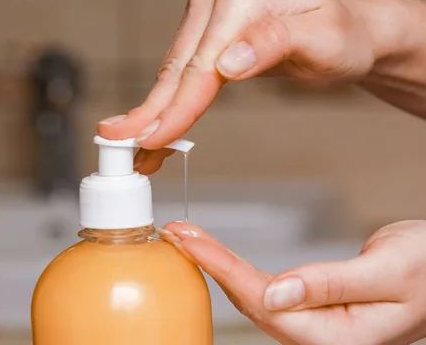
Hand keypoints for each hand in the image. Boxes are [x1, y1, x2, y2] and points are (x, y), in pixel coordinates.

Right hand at [97, 0, 403, 173]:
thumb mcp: (322, 40)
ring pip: (173, 74)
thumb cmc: (342, 35)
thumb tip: (227, 63)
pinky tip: (156, 125)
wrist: (348, 31)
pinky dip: (169, 103)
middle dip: (153, 117)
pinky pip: (182, 72)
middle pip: (177, 70)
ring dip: (155, 116)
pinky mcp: (204, 30)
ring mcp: (206, 11)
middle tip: (127, 151)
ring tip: (138, 150)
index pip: (200, 65)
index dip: (176, 109)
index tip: (153, 140)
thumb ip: (274, 44)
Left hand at [157, 220, 425, 344]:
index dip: (222, 267)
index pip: (264, 300)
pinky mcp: (311, 309)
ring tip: (188, 239)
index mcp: (336, 337)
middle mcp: (318, 337)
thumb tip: (277, 293)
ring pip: (254, 297)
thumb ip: (331, 284)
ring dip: (219, 266)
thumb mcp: (390, 273)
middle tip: (177, 232)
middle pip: (250, 300)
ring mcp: (313, 325)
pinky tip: (220, 258)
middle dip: (209, 264)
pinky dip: (238, 271)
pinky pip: (267, 292)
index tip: (189, 240)